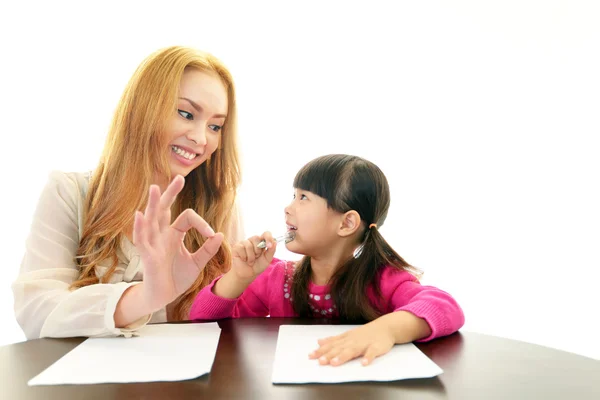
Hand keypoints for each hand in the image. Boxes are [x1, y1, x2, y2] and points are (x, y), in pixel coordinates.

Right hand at [133, 175, 223, 311]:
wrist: (164, 297)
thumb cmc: (177, 278)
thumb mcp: (197, 263)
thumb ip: (208, 249)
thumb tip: (219, 234)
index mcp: (174, 233)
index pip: (186, 217)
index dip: (201, 223)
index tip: (211, 234)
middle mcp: (161, 234)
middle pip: (164, 208)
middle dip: (170, 193)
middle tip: (179, 177)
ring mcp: (153, 244)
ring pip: (151, 219)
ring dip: (152, 204)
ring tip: (154, 188)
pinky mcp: (147, 256)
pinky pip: (141, 239)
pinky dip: (140, 227)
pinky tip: (139, 215)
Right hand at [230, 232, 275, 279]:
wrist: (248, 274)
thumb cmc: (258, 266)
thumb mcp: (267, 259)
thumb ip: (271, 251)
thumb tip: (274, 242)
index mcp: (261, 242)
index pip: (266, 234)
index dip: (268, 238)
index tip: (269, 246)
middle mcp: (252, 240)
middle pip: (256, 238)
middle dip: (257, 250)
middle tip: (256, 257)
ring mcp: (244, 243)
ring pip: (248, 245)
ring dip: (251, 257)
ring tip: (250, 261)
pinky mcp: (237, 247)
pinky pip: (241, 248)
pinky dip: (244, 257)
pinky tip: (244, 259)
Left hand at [309, 319, 395, 365]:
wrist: (385, 327)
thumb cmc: (365, 333)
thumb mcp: (347, 334)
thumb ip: (334, 339)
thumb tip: (318, 342)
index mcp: (346, 338)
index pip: (331, 345)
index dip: (321, 350)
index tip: (310, 356)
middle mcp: (353, 340)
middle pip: (339, 348)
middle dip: (329, 355)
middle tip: (320, 361)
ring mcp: (364, 343)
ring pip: (353, 350)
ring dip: (343, 356)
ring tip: (335, 363)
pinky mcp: (376, 347)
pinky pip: (372, 352)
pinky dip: (368, 358)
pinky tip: (364, 363)